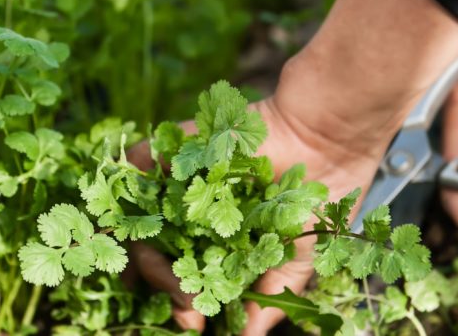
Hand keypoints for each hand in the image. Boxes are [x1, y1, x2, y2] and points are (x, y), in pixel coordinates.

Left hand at [126, 55, 400, 334]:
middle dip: (164, 284)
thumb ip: (268, 302)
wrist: (330, 139)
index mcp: (222, 242)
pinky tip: (130, 214)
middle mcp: (197, 216)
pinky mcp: (179, 150)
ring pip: (141, 221)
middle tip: (184, 303)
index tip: (190, 321)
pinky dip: (128, 182)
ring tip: (166, 273)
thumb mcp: (297, 262)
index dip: (181, 302)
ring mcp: (184, 183)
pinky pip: (138, 162)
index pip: (187, 276)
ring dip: (144, 253)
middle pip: (158, 255)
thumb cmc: (319, 198)